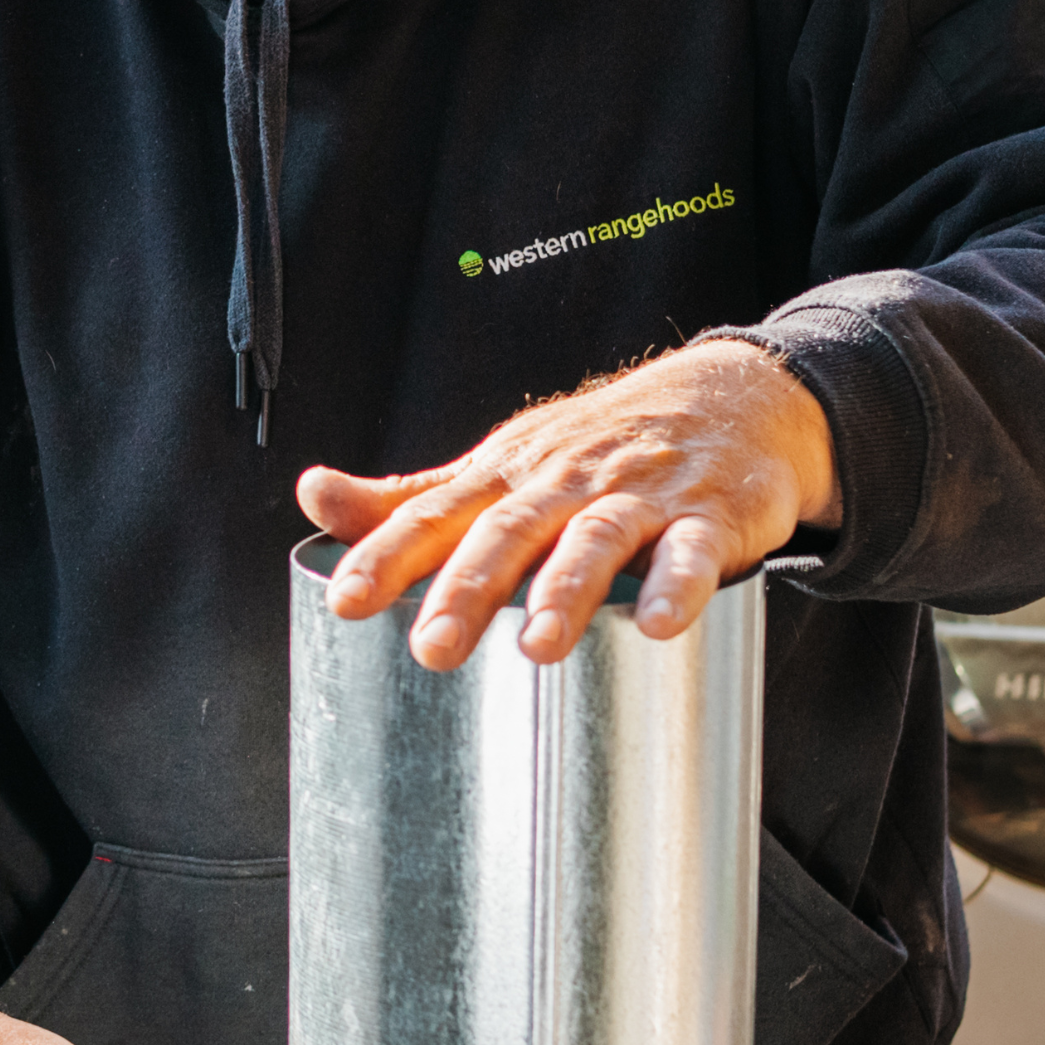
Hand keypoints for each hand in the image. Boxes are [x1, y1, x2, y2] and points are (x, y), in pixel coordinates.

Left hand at [299, 335, 840, 668]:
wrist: (729, 396)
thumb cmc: (597, 447)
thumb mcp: (500, 465)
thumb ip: (412, 498)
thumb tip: (315, 496)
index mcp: (509, 476)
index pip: (437, 515)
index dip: (388, 556)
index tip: (345, 602)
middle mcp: (567, 481)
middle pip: (511, 532)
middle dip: (469, 588)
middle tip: (432, 648)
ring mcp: (640, 495)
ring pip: (596, 539)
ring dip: (566, 590)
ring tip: (537, 647)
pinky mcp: (709, 514)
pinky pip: (693, 550)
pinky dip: (679, 585)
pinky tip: (662, 624)